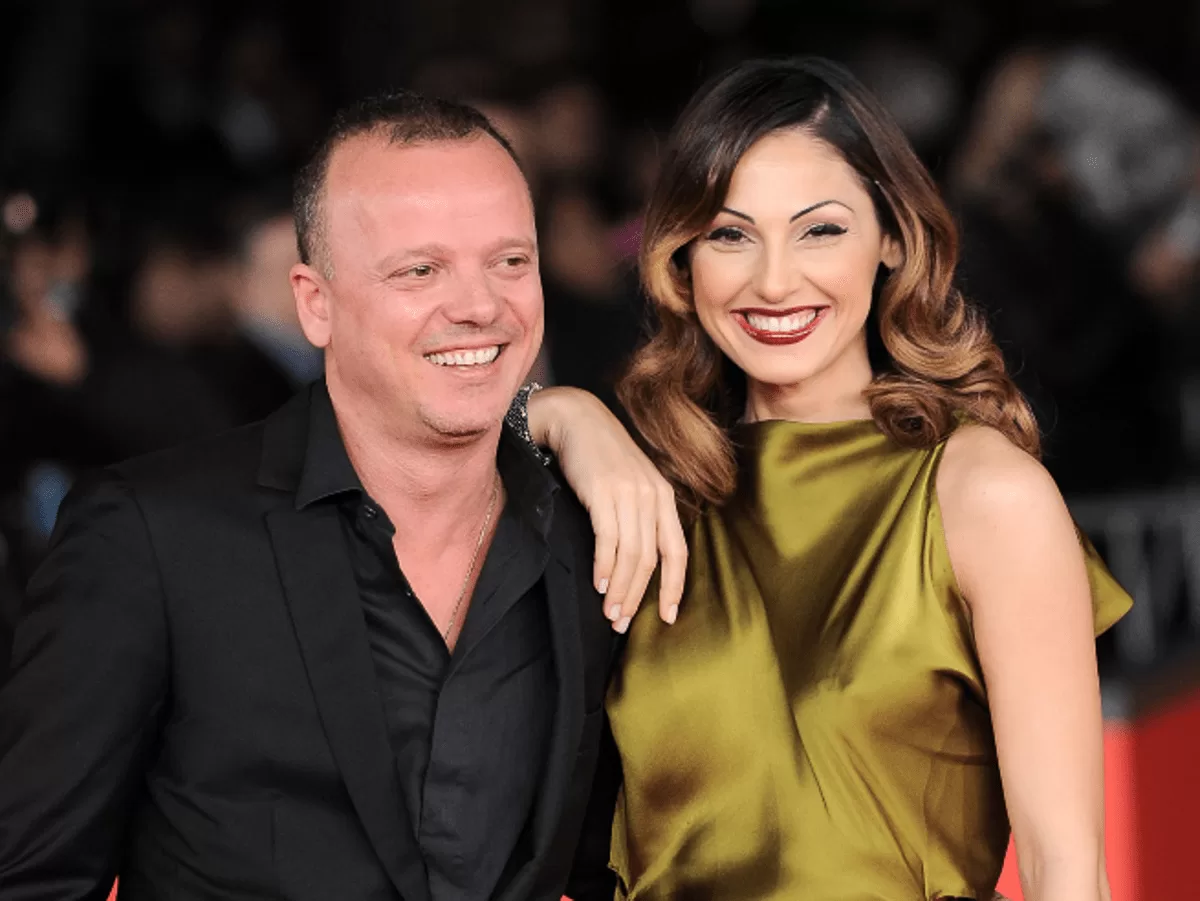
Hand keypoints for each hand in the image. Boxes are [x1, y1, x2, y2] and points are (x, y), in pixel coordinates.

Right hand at [528, 387, 686, 630]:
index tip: (669, 616)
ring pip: (631, 555)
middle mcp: (652, 496)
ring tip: (609, 613)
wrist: (576, 419)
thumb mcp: (631, 483)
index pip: (677, 551)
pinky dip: (604, 566)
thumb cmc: (601, 456)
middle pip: (651, 560)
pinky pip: (608, 539)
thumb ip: (641, 515)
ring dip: (619, 589)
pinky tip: (598, 583)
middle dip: (638, 596)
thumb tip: (637, 562)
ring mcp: (629, 494)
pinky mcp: (604, 493)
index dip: (675, 587)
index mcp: (664, 497)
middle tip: (622, 623)